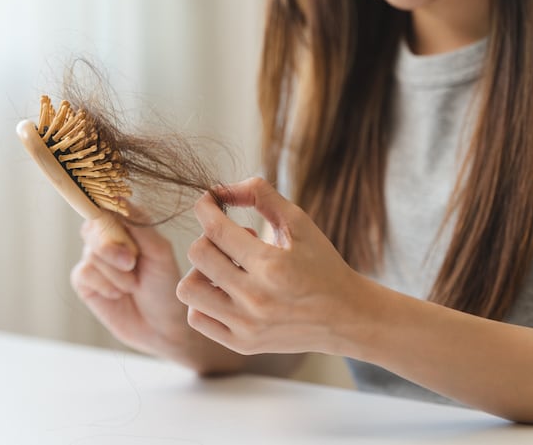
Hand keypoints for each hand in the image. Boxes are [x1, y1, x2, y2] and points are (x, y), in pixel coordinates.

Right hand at [71, 210, 188, 357]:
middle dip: (113, 246)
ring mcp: (94, 257)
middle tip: (132, 263)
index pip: (110, 205)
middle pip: (94, 226)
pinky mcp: (84, 280)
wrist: (162, 327)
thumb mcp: (159, 252)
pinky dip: (106, 285)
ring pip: (91, 252)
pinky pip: (85, 273)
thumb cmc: (165, 287)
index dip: (108, 211)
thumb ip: (140, 225)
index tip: (113, 218)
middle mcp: (109, 237)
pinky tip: (119, 294)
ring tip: (134, 285)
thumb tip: (117, 198)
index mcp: (129, 224)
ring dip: (117, 273)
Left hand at [176, 177, 361, 355]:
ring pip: (188, 289)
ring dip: (200, 270)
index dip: (205, 208)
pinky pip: (196, 317)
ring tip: (224, 267)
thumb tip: (222, 188)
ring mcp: (245, 325)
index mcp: (271, 265)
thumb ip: (262, 196)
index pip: (217, 229)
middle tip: (232, 238)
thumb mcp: (300, 223)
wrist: (345, 317)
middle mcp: (255, 298)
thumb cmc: (322, 264)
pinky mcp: (241, 344)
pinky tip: (225, 290)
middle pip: (198, 254)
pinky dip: (203, 299)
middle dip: (209, 236)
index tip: (208, 201)